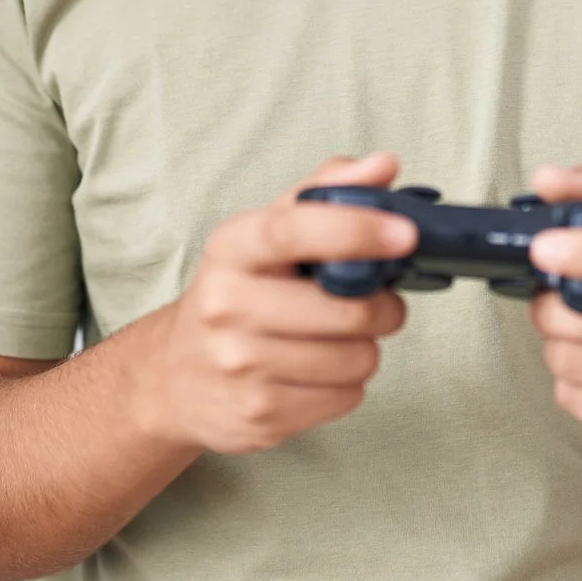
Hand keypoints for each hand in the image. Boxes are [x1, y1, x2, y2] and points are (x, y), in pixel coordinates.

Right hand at [135, 152, 417, 455]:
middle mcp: (227, 306)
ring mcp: (240, 366)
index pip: (294, 229)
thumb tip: (383, 165)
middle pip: (346, 310)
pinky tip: (319, 371)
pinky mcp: (259, 415)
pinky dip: (347, 384)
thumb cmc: (240, 290)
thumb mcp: (266, 232)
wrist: (176, 373)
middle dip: (382, 306)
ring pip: (355, 358)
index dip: (357, 228)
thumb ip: (325, 192)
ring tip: (341, 337)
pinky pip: (345, 398)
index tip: (405, 234)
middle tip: (377, 300)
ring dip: (364, 347)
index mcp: (232, 248)